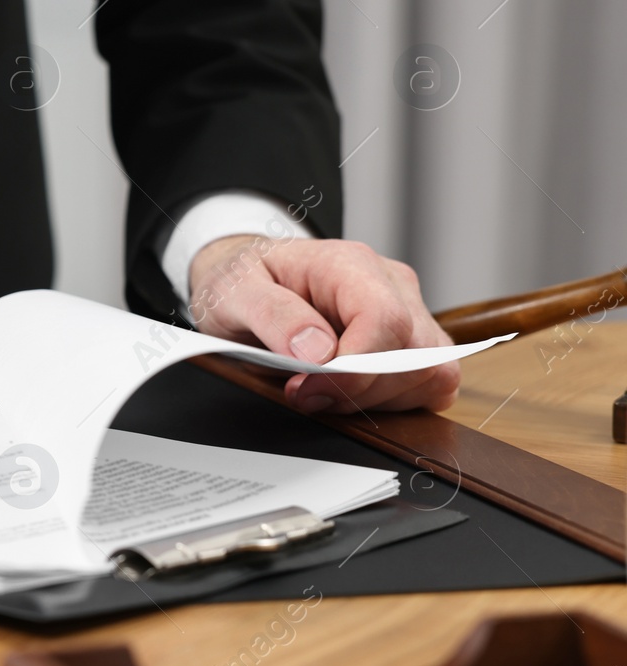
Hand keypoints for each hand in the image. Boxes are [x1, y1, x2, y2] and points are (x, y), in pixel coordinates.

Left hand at [187, 235, 457, 414]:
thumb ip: (273, 316)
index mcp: (349, 264)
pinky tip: (350, 393)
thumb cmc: (245, 282)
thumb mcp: (233, 292)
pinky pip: (431, 384)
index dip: (355, 368)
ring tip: (322, 390)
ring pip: (430, 374)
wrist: (249, 280)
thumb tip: (318, 353)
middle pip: (413, 354)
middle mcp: (390, 283)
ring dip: (376, 399)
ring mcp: (408, 311)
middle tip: (302, 392)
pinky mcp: (414, 341)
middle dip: (358, 390)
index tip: (307, 388)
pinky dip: (395, 401)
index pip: (385, 319)